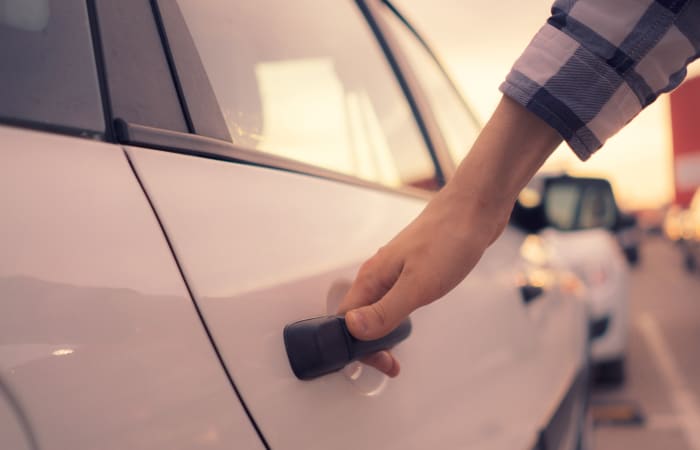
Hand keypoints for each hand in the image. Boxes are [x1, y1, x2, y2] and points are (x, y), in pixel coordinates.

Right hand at [336, 96, 561, 376]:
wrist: (475, 208)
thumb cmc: (449, 238)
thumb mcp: (418, 284)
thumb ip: (385, 310)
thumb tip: (354, 329)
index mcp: (373, 276)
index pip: (347, 320)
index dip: (357, 346)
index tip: (379, 361)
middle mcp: (379, 272)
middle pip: (359, 315)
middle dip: (369, 343)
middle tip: (390, 363)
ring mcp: (396, 269)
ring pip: (376, 305)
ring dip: (382, 331)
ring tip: (395, 351)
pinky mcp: (413, 267)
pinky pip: (394, 296)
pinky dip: (397, 316)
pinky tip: (408, 320)